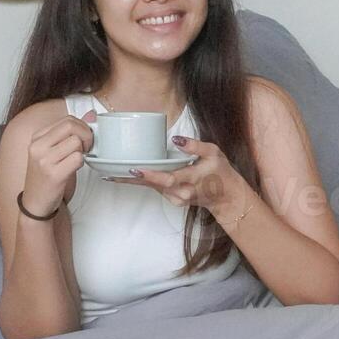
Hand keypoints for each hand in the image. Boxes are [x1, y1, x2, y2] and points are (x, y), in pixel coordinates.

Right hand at [19, 109, 94, 214]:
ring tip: (75, 160)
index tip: (84, 139)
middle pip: (72, 126)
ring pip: (76, 142)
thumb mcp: (53, 151)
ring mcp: (44, 160)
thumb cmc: (47, 176)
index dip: (82, 127)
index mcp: (37, 137)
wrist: (35, 202)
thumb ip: (70, 133)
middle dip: (86, 135)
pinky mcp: (53, 174)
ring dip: (82, 152)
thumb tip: (91, 113)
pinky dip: (81, 163)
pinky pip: (77, 159)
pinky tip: (73, 169)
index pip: (67, 120)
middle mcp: (38, 146)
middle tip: (86, 148)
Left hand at [108, 135, 246, 213]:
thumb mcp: (214, 153)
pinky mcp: (173, 199)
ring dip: (132, 182)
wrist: (226, 197)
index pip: (168, 178)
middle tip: (111, 172)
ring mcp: (176, 198)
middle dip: (132, 180)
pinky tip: (126, 176)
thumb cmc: (221, 172)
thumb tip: (176, 139)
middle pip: (153, 185)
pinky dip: (142, 183)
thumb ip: (195, 146)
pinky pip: (155, 189)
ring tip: (112, 172)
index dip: (150, 175)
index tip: (134, 169)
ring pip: (152, 188)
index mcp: (192, 179)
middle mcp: (182, 192)